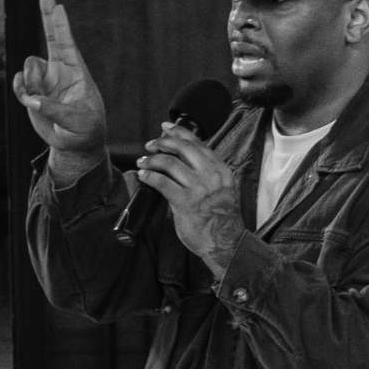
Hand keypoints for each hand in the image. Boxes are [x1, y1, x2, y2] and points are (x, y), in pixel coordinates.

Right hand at [16, 0, 108, 154]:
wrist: (75, 141)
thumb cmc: (86, 128)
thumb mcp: (78, 121)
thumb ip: (55, 110)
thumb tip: (32, 100)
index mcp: (77, 72)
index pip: (67, 44)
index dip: (61, 25)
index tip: (59, 6)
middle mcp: (59, 70)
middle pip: (49, 36)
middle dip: (46, 14)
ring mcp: (44, 78)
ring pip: (28, 67)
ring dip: (32, 83)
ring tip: (42, 101)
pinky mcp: (31, 90)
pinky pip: (19, 83)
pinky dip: (22, 92)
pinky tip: (32, 101)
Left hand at [135, 122, 246, 277]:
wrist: (225, 242)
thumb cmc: (220, 219)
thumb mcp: (221, 190)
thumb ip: (206, 175)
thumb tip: (181, 163)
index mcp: (222, 171)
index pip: (199, 144)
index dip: (180, 132)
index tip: (166, 127)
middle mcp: (212, 175)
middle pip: (184, 148)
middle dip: (163, 142)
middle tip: (150, 145)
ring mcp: (199, 188)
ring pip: (169, 162)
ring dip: (151, 160)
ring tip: (143, 162)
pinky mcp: (185, 201)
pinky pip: (161, 182)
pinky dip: (148, 176)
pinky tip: (143, 176)